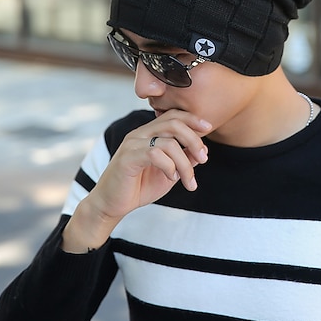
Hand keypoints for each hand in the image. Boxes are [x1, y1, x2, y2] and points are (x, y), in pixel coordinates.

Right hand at [62, 110, 210, 252]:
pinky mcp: (127, 157)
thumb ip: (184, 159)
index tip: (209, 128)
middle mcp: (140, 133)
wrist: (112, 205)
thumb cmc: (139, 187)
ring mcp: (133, 143)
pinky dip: (170, 166)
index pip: (173, 115)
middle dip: (194, 139)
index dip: (193, 119)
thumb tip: (203, 150)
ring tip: (188, 180)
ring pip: (169, 142)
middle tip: (204, 158)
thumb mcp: (169, 172)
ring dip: (185, 163)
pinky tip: (172, 178)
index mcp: (149, 133)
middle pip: (174, 123)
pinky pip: (155, 154)